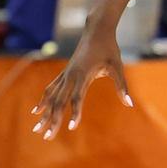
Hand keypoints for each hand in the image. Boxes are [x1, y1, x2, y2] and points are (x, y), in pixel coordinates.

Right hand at [33, 14, 132, 135]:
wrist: (97, 30)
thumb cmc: (109, 48)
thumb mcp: (117, 66)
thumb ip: (122, 86)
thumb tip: (130, 104)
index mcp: (83, 74)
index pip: (77, 97)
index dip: (74, 112)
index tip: (71, 127)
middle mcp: (71, 75)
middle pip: (59, 101)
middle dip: (52, 120)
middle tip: (46, 137)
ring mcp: (66, 74)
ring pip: (52, 97)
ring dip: (44, 114)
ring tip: (37, 129)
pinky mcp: (64, 73)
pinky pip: (51, 89)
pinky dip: (43, 101)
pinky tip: (37, 111)